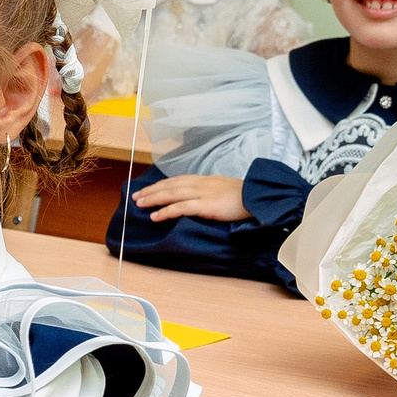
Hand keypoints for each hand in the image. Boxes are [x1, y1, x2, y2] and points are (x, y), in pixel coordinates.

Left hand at [130, 172, 247, 222]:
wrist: (260, 198)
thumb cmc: (245, 197)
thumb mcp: (224, 190)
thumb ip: (210, 193)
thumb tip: (198, 200)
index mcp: (205, 180)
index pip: (178, 180)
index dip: (161, 184)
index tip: (148, 189)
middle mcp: (201, 184)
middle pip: (170, 185)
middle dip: (151, 190)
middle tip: (136, 196)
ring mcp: (203, 193)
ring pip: (172, 194)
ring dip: (153, 199)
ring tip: (139, 204)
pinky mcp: (206, 205)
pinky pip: (181, 208)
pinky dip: (166, 211)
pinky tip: (155, 216)